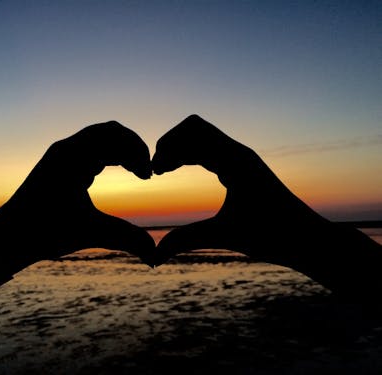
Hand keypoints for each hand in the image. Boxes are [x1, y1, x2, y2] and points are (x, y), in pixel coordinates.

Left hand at [0, 121, 155, 266]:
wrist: (6, 237)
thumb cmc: (43, 233)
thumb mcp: (90, 233)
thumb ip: (125, 239)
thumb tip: (154, 255)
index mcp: (73, 157)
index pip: (116, 137)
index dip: (139, 153)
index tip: (149, 176)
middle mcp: (66, 149)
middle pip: (110, 131)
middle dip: (132, 148)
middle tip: (145, 172)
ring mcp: (60, 154)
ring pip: (99, 138)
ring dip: (120, 150)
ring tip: (135, 172)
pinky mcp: (58, 164)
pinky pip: (89, 148)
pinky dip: (107, 155)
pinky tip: (112, 173)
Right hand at [152, 115, 329, 266]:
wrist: (308, 239)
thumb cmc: (273, 236)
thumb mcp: (224, 235)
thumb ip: (185, 241)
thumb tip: (152, 257)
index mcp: (234, 160)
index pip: (191, 133)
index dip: (166, 148)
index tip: (153, 173)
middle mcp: (237, 152)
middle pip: (193, 128)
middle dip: (170, 144)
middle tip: (155, 170)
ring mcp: (240, 158)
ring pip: (202, 137)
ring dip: (180, 148)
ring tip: (163, 170)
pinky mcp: (241, 167)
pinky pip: (210, 149)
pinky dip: (191, 155)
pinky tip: (181, 172)